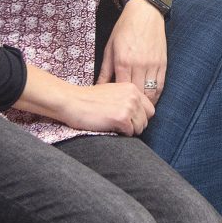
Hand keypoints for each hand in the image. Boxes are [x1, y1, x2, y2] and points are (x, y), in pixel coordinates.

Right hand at [11, 64, 154, 135]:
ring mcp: (128, 107)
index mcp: (132, 88)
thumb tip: (140, 115)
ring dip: (128, 131)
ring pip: (140, 128)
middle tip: (119, 125)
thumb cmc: (88, 99)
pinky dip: (120, 134)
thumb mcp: (112, 92)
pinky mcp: (122, 118)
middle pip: (146, 120)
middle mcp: (133, 96)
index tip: (128, 120)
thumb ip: (127, 99)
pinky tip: (108, 127)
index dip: (140, 117)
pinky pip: (130, 133)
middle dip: (136, 125)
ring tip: (112, 125)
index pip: (150, 109)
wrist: (72, 102)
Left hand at [100, 0, 168, 101]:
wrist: (145, 13)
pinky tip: (150, 100)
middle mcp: (139, 65)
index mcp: (123, 61)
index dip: (118, 101)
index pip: (120, 90)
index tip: (114, 108)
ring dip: (145, 104)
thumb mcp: (109, 48)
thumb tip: (98, 87)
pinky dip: (156, 95)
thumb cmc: (124, 29)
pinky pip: (160, 85)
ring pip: (151, 93)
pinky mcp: (163, 63)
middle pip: (136, 94)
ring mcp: (153, 65)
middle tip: (127, 114)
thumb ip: (105, 70)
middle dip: (132, 106)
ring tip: (139, 111)